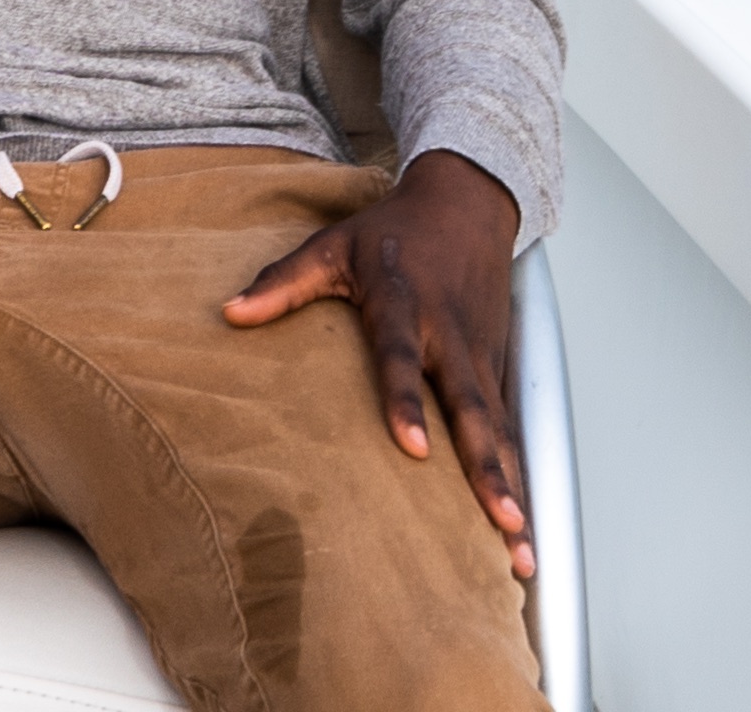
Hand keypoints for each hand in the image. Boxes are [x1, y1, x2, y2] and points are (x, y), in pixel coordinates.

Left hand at [223, 153, 531, 581]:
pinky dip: (519, 473)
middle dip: (486, 467)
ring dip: (512, 485)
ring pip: (498, 427)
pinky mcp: (498, 366)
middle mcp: (449, 334)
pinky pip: (509, 427)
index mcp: (405, 302)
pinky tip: (522, 524)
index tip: (414, 449)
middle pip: (471, 407)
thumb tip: (228, 313)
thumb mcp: (333, 244)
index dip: (407, 401)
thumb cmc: (393, 230)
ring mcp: (480, 354)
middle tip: (500, 520)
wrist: (465, 202)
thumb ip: (283, 281)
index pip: (402, 357)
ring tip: (520, 548)